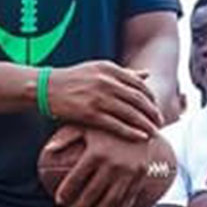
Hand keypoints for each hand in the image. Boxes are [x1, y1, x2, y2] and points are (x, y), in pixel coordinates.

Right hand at [44, 61, 162, 141]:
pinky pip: (116, 125)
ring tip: (155, 132)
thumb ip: (123, 73)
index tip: (156, 107)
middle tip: (161, 122)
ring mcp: (98, 98)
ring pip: (130, 113)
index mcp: (109, 69)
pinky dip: (131, 132)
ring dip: (146, 124)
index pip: (139, 84)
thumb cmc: (73, 79)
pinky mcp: (89, 113)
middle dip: (152, 112)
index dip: (151, 97)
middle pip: (138, 99)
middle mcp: (106, 82)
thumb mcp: (98, 69)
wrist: (46, 87)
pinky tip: (141, 138)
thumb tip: (147, 74)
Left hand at [51, 126, 156, 206]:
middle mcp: (112, 164)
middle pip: (91, 193)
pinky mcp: (141, 175)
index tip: (59, 201)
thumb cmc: (109, 124)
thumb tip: (48, 150)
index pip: (75, 179)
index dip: (65, 192)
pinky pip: (130, 198)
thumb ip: (67, 137)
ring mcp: (128, 171)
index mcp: (96, 152)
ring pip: (110, 200)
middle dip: (79, 206)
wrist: (143, 120)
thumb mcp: (88, 125)